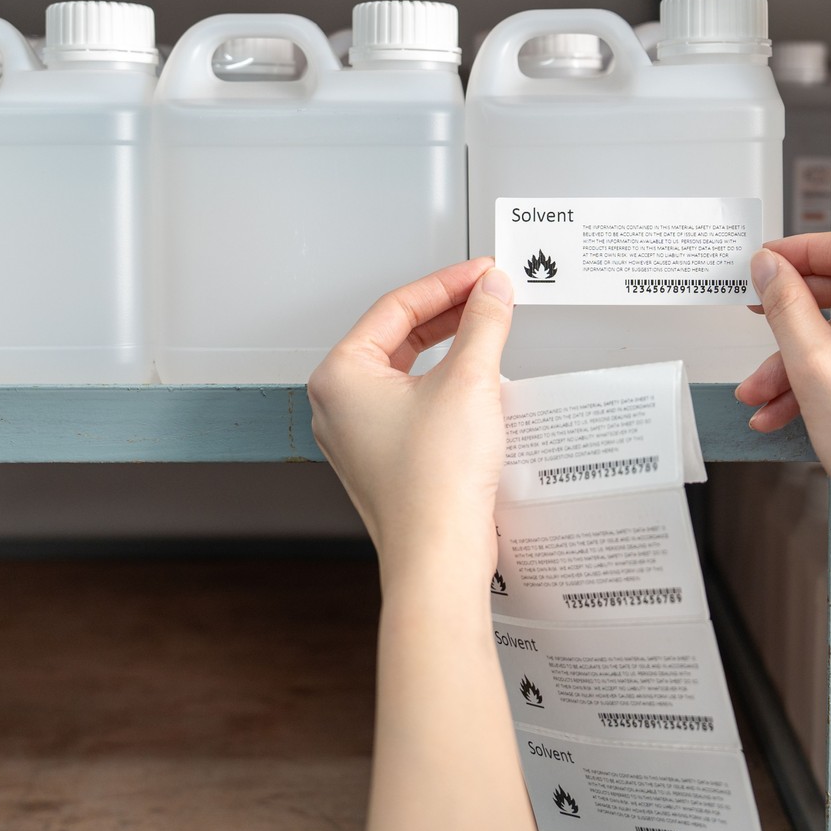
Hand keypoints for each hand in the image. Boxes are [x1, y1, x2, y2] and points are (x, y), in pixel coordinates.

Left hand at [308, 258, 515, 587]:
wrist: (438, 556)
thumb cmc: (432, 485)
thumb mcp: (468, 382)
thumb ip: (482, 324)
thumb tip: (491, 290)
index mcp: (340, 376)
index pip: (396, 307)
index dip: (447, 283)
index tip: (482, 273)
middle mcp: (339, 404)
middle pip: (398, 335)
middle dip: (448, 312)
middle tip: (489, 294)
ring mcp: (359, 434)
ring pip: (406, 369)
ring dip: (449, 346)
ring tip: (488, 328)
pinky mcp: (385, 458)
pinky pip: (413, 402)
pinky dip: (445, 382)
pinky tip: (479, 379)